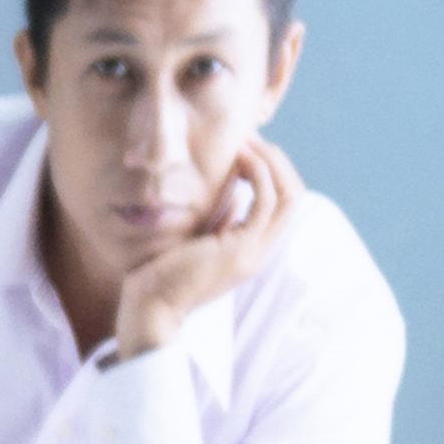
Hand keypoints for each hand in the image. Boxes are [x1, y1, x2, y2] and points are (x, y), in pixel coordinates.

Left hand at [104, 129, 305, 358]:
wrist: (149, 307)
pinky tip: (239, 157)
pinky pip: (265, 201)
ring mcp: (253, 252)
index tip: (248, 146)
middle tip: (251, 135)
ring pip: (288, 195)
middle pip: (294, 195)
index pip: (283, 203)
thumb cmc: (161, 272)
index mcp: (250, 248)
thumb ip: (220, 219)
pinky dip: (258, 173)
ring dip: (269, 160)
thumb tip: (232, 192)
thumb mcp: (198, 240)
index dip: (273, 170)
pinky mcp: (241, 250)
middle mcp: (259, 250)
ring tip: (246, 139)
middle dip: (277, 160)